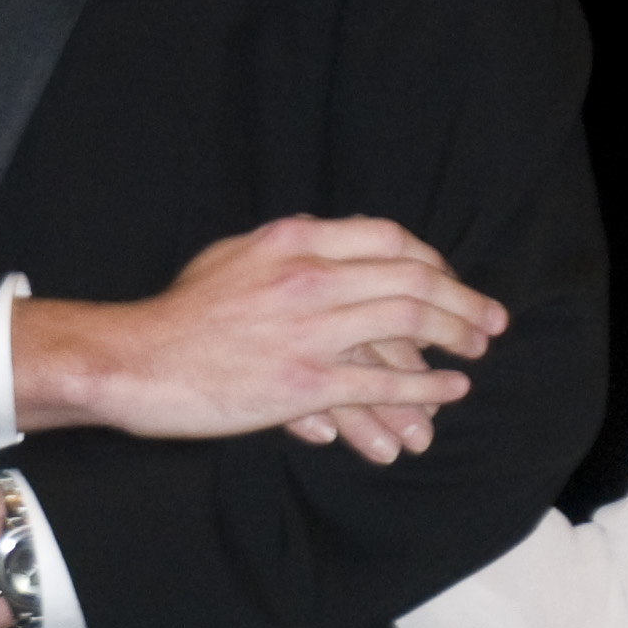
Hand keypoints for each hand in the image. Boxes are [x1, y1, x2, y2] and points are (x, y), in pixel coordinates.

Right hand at [10, 218, 505, 443]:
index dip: (430, 259)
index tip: (450, 280)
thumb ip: (286, 250)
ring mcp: (308, 329)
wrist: (136, 360)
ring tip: (480, 350)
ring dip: (455, 336)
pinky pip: (380, 382)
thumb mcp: (234, 257)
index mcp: (293, 240)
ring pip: (406, 323)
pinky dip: (425, 388)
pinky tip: (451, 391)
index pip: (387, 237)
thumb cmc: (181, 315)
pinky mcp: (302, 382)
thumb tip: (328, 250)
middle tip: (491, 320)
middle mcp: (308, 276)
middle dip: (461, 299)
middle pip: (410, 277)